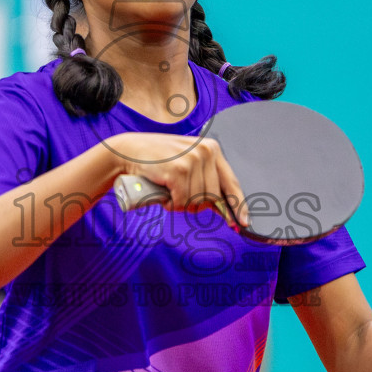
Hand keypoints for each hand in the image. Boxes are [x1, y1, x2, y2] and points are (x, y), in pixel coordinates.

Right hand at [103, 132, 247, 226]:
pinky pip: (182, 201)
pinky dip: (172, 204)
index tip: (242, 222)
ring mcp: (193, 159)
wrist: (129, 152)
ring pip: (197, 200)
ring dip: (181, 204)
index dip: (237, 204)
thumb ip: (206, 183)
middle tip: (178, 197)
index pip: (231, 182)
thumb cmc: (159, 162)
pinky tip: (164, 194)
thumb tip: (226, 210)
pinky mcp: (179, 170)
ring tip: (169, 191)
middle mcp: (206, 151)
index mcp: (213, 149)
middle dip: (195, 204)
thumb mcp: (187, 167)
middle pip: (213, 197)